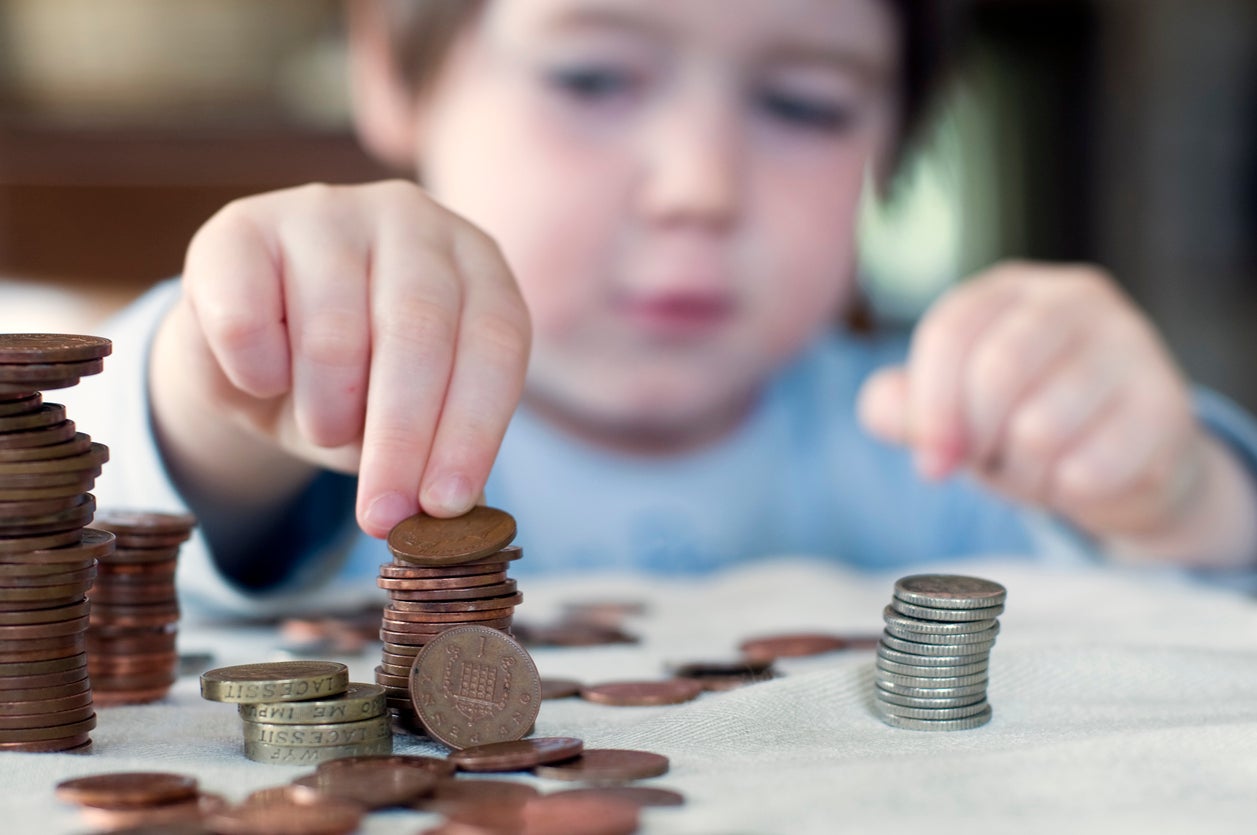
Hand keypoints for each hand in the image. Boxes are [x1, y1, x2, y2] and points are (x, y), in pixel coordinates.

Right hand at [151, 181, 529, 538]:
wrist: (256, 353)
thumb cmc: (358, 390)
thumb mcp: (412, 426)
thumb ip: (434, 463)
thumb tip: (448, 516)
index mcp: (477, 266)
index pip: (494, 343)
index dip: (471, 430)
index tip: (443, 506)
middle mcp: (414, 220)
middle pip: (419, 333)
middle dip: (401, 439)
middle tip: (381, 516)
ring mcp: (328, 211)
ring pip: (333, 330)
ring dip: (325, 408)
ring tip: (322, 426)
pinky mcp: (243, 224)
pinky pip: (246, 318)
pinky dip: (255, 372)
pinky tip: (264, 376)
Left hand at [858, 261, 1256, 564]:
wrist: (1123, 466)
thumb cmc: (1021, 424)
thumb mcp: (952, 412)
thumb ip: (901, 407)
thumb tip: (883, 408)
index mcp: (1010, 290)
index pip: (950, 331)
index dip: (928, 406)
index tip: (930, 463)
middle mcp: (1075, 299)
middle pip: (996, 372)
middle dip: (977, 440)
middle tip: (987, 464)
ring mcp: (1131, 344)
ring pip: (1040, 428)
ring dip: (1023, 474)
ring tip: (1036, 469)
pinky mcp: (1167, 406)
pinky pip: (1088, 469)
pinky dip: (1068, 492)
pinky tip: (1080, 479)